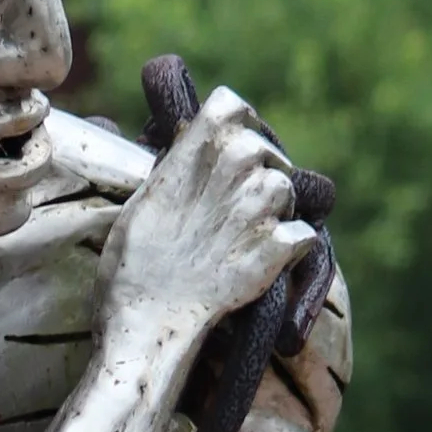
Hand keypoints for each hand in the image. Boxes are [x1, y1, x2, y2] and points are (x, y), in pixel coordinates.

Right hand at [100, 87, 313, 350]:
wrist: (148, 324)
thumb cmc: (129, 272)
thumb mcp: (141, 205)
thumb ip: (174, 170)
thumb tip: (188, 144)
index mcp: (191, 156)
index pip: (230, 107)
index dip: (237, 124)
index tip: (230, 147)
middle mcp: (229, 172)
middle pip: (263, 148)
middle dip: (257, 172)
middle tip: (238, 205)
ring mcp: (255, 210)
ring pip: (286, 189)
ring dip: (275, 210)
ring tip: (248, 235)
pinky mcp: (275, 250)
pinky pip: (303, 234)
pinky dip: (291, 248)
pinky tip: (267, 262)